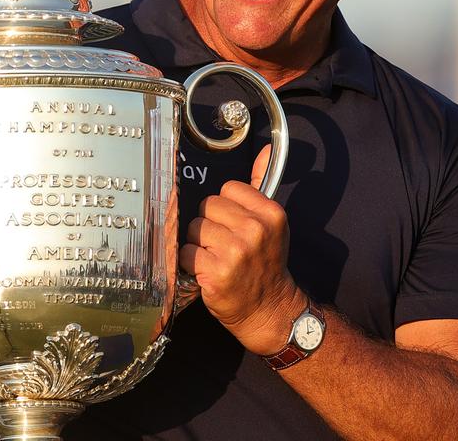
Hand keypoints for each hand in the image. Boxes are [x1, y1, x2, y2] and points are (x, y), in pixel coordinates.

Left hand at [179, 144, 305, 354]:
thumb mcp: (271, 223)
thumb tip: (265, 149)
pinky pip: (186, 252)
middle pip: (207, 207)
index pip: (227, 190)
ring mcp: (235, 253)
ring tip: (217, 258)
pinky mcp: (215, 273)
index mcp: (270, 213)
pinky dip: (191, 263)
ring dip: (199, 244)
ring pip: (194, 229)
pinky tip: (208, 271)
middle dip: (209, 225)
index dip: (225, 208)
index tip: (235, 226)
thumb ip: (261, 184)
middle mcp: (254, 230)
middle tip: (224, 245)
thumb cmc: (265, 263)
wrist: (269, 309)